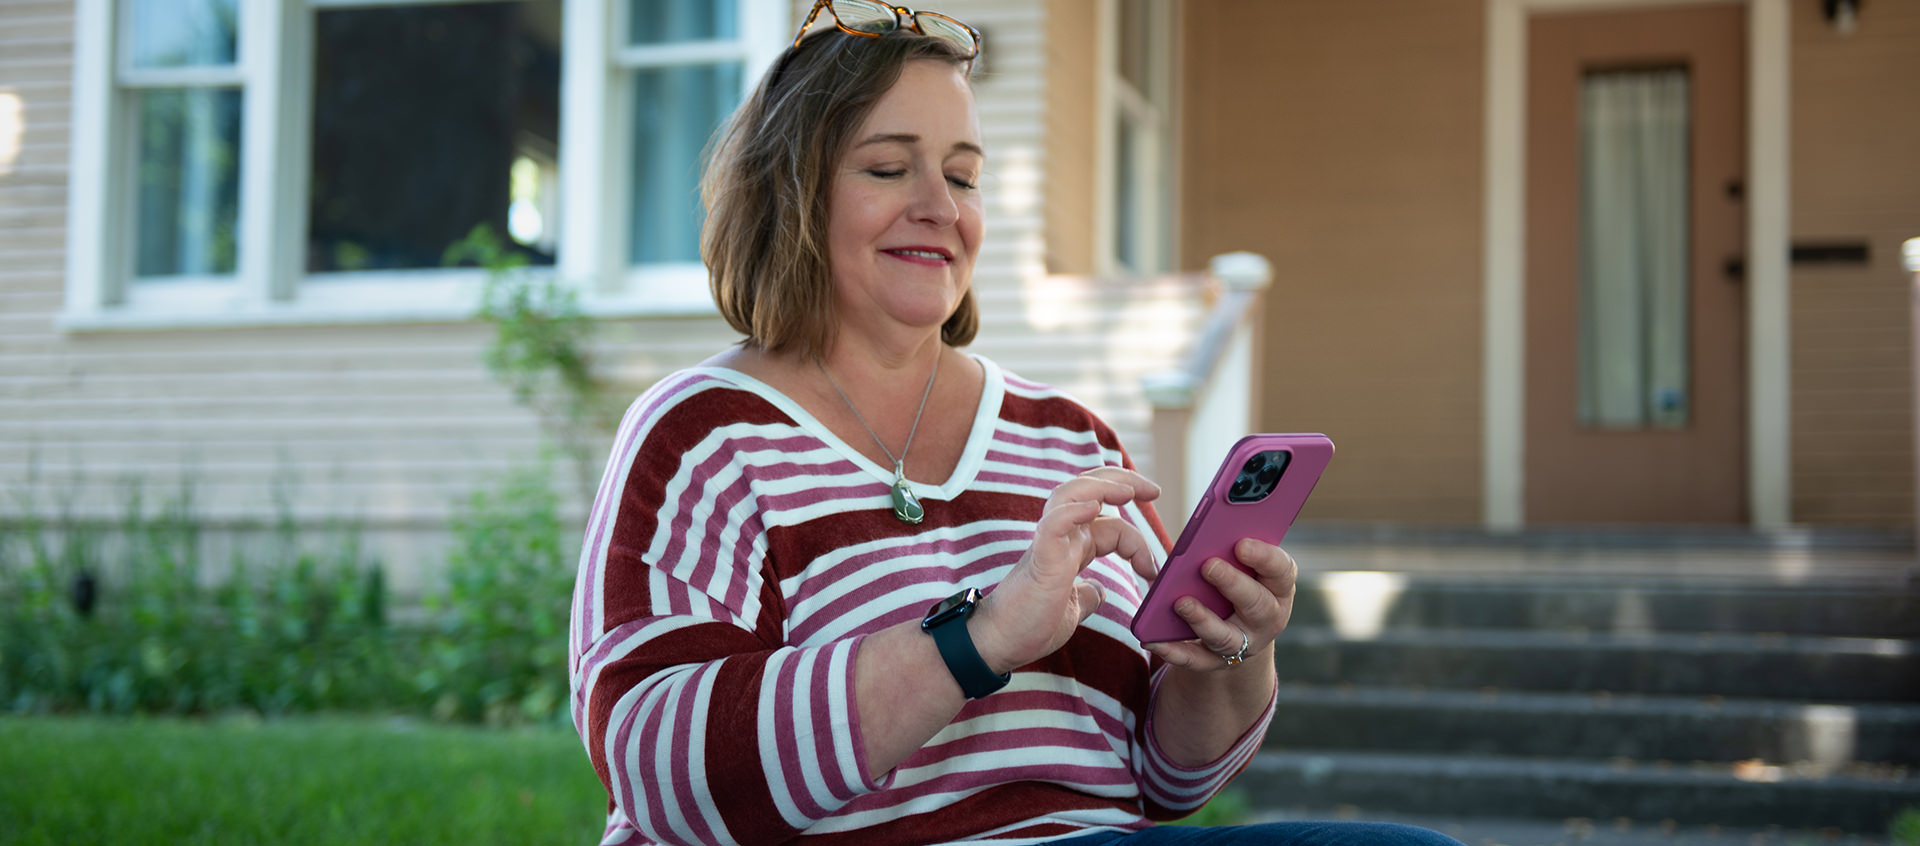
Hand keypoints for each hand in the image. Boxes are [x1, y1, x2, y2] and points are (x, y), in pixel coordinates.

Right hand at [971, 467, 1159, 673]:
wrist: (997, 646)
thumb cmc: (1028, 627)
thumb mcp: (1072, 610)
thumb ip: (1087, 595)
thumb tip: (1100, 590)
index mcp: (1070, 549)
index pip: (1109, 524)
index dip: (1137, 541)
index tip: (1152, 571)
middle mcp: (1060, 538)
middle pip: (1089, 490)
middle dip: (1124, 481)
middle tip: (1154, 490)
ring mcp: (1048, 545)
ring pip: (1071, 494)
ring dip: (1102, 486)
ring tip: (1130, 490)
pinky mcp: (1039, 559)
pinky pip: (1053, 523)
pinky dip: (1073, 510)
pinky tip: (1093, 507)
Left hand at [1143, 538, 1296, 670]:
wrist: (1239, 634)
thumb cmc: (1241, 583)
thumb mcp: (1247, 568)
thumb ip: (1234, 550)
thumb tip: (1205, 532)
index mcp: (1278, 588)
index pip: (1281, 570)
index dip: (1264, 557)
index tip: (1241, 543)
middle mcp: (1267, 619)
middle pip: (1255, 603)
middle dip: (1232, 583)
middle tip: (1208, 566)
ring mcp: (1243, 644)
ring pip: (1224, 636)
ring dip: (1202, 619)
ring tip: (1180, 602)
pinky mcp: (1214, 662)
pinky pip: (1193, 659)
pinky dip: (1173, 651)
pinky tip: (1152, 640)